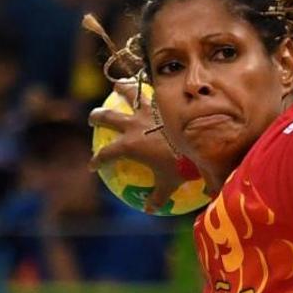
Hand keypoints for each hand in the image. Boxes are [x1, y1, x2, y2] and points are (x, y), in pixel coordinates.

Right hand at [88, 80, 181, 212]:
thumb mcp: (169, 185)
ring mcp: (147, 110)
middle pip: (107, 118)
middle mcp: (133, 125)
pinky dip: (150, 86)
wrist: (200, 141)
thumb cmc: (182, 166)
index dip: (96, 160)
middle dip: (97, 118)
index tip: (92, 165)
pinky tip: (153, 82)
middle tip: (93, 119)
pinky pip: (153, 90)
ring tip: (117, 86)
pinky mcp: (163, 100)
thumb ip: (158, 197)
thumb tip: (150, 210)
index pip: (105, 154)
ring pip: (128, 94)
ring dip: (120, 89)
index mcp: (130, 146)